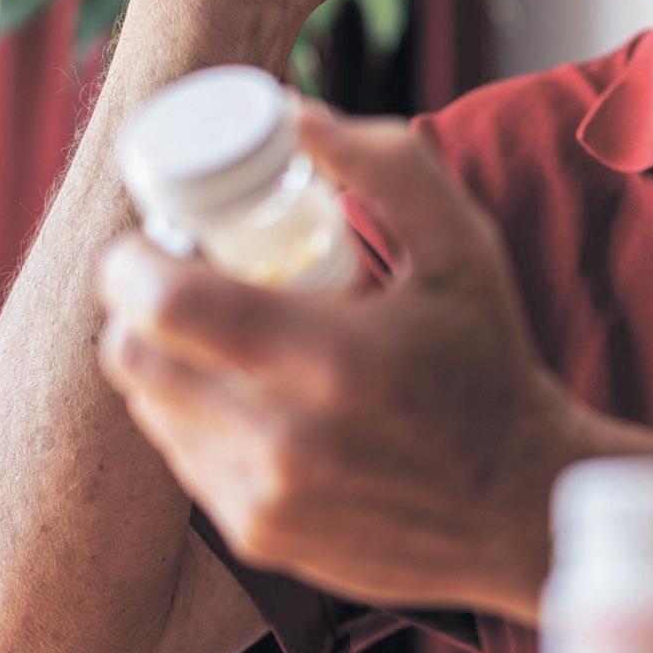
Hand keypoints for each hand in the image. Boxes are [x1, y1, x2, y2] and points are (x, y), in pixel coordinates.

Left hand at [95, 101, 574, 610]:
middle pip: (133, 357)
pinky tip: (255, 394)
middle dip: (138, 305)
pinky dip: (199, 414)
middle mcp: (282, 439)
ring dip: (167, 359)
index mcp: (329, 358)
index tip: (157, 238)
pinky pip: (185, 457)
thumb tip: (295, 116)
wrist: (520, 505)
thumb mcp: (463, 247)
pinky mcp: (258, 536)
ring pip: (150, 408)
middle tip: (184, 275)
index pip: (162, 304)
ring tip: (226, 333)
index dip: (132, 261)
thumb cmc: (490, 363)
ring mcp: (263, 498)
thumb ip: (387, 166)